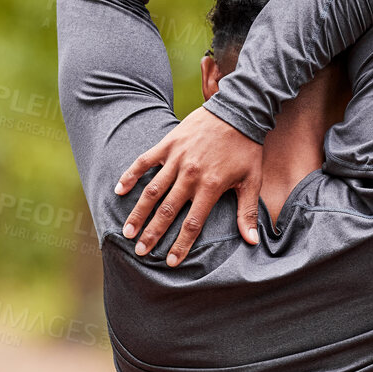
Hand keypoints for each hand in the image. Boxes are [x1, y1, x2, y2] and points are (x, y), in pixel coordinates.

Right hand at [115, 107, 264, 264]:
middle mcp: (190, 175)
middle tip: (140, 251)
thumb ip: (247, 212)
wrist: (238, 110)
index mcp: (210, 186)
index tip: (170, 261)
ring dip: (138, 212)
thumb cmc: (246, 148)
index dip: (181, 244)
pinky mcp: (168, 144)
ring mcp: (176, 159)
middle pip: (167, 211)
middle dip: (152, 234)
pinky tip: (119, 190)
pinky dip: (131, 175)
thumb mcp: (252, 180)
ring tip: (127, 231)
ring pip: (152, 191)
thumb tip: (253, 241)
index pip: (192, 223)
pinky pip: (145, 162)